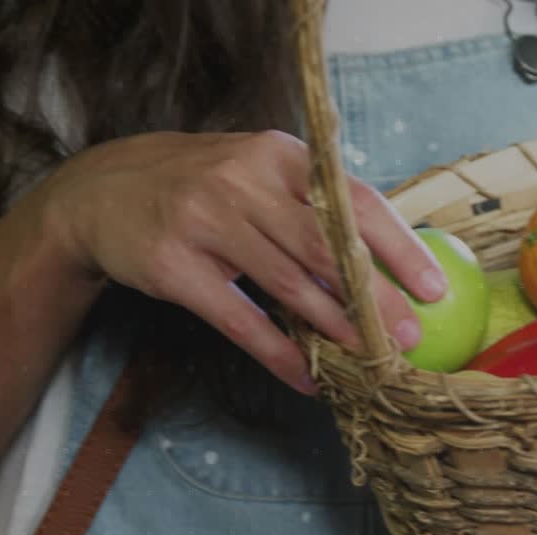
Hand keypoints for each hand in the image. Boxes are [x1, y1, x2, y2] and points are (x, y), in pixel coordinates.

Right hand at [17, 130, 446, 393]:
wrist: (103, 191)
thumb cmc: (206, 187)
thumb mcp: (259, 173)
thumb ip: (315, 206)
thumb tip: (391, 262)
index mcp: (279, 154)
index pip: (353, 200)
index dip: (398, 246)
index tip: (433, 287)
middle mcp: (242, 180)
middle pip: (326, 247)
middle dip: (375, 298)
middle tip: (408, 338)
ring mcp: (203, 221)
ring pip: (288, 284)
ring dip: (334, 330)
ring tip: (368, 360)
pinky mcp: (173, 266)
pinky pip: (239, 320)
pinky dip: (278, 353)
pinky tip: (308, 378)